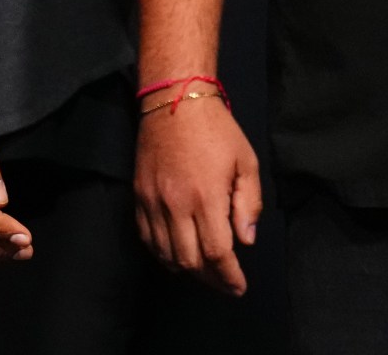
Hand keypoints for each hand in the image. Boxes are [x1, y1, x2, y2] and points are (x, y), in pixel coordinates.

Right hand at [134, 91, 260, 293]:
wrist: (173, 101)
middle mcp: (175, 204)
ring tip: (203, 271)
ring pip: (164, 252)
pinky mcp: (138, 194)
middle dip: (210, 279)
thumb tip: (246, 240)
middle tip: (226, 283)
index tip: (239, 287)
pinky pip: (145, 235)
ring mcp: (152, 200)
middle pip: (189, 259)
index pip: (217, 253)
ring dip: (185, 268)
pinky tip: (175, 253)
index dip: (229, 277)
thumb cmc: (216, 130)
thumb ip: (249, 205)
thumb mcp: (247, 164)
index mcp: (206, 197)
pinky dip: (160, 252)